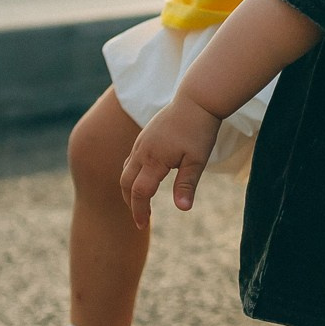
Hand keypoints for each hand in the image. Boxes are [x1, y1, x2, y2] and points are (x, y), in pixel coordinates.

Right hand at [120, 98, 221, 227]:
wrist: (197, 100)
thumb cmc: (199, 130)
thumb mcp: (197, 160)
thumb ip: (187, 185)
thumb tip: (183, 209)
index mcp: (154, 159)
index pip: (139, 192)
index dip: (139, 210)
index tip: (142, 225)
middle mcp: (142, 151)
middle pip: (125, 182)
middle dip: (130, 202)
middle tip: (141, 219)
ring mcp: (141, 142)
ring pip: (126, 170)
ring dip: (129, 188)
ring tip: (140, 202)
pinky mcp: (145, 136)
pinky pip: (131, 159)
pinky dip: (132, 174)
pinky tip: (144, 179)